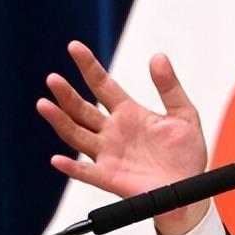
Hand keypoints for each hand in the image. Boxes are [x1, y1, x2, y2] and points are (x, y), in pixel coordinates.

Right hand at [37, 41, 209, 234]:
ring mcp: (108, 154)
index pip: (103, 85)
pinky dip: (71, 167)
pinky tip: (58, 160)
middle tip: (53, 78)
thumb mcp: (183, 114)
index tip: (74, 47)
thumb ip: (169, 87)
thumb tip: (158, 57)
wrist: (190, 187)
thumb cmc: (185, 152)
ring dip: (60, 121)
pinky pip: (86, 172)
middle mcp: (112, 132)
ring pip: (76, 135)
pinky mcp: (109, 177)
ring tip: (44, 104)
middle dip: (67, 94)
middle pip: (83, 109)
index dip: (89, 66)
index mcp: (129, 113)